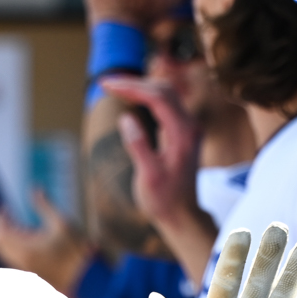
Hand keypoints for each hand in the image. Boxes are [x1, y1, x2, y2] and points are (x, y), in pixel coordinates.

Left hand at [0, 190, 91, 295]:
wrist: (76, 281)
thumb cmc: (72, 252)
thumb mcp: (62, 225)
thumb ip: (45, 207)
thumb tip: (35, 189)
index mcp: (25, 248)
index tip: (2, 207)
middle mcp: (18, 258)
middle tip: (3, 212)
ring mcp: (20, 265)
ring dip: (0, 233)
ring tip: (10, 221)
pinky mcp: (23, 269)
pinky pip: (6, 253)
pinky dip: (7, 242)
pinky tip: (20, 234)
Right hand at [103, 76, 204, 232]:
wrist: (183, 215)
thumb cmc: (164, 200)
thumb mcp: (148, 177)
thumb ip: (139, 146)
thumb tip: (125, 119)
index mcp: (183, 134)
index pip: (158, 97)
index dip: (132, 87)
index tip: (107, 85)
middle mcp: (190, 126)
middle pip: (164, 90)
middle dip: (134, 82)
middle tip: (106, 83)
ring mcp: (189, 128)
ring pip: (167, 94)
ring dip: (141, 87)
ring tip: (115, 87)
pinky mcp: (184, 132)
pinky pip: (167, 104)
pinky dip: (148, 96)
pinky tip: (132, 98)